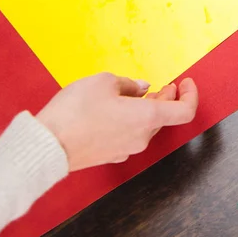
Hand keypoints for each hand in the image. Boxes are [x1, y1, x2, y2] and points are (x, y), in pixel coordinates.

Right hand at [37, 73, 198, 170]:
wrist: (47, 145)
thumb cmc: (76, 111)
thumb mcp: (104, 82)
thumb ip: (128, 84)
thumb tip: (140, 88)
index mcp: (147, 117)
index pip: (185, 111)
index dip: (191, 95)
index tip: (185, 82)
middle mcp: (142, 137)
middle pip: (165, 117)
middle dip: (167, 98)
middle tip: (164, 85)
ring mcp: (126, 148)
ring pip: (147, 126)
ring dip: (149, 109)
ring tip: (139, 94)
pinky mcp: (110, 155)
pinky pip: (130, 135)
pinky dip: (133, 120)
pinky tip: (120, 109)